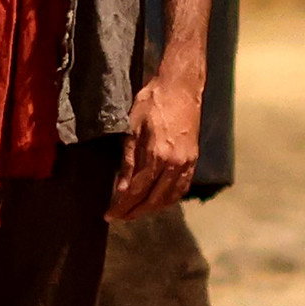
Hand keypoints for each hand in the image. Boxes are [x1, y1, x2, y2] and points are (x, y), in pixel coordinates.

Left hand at [111, 61, 204, 219]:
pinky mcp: (194, 159)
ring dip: (152, 208)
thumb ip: (128, 161)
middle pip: (153, 199)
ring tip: (136, 212)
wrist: (180, 87)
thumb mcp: (132, 128)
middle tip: (119, 217)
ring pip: (170, 197)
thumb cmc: (151, 102)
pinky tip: (158, 201)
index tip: (110, 215)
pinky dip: (169, 199)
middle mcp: (175, 164)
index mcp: (157, 155)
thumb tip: (122, 189)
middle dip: (135, 211)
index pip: (137, 190)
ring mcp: (187, 163)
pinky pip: (182, 188)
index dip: (123, 205)